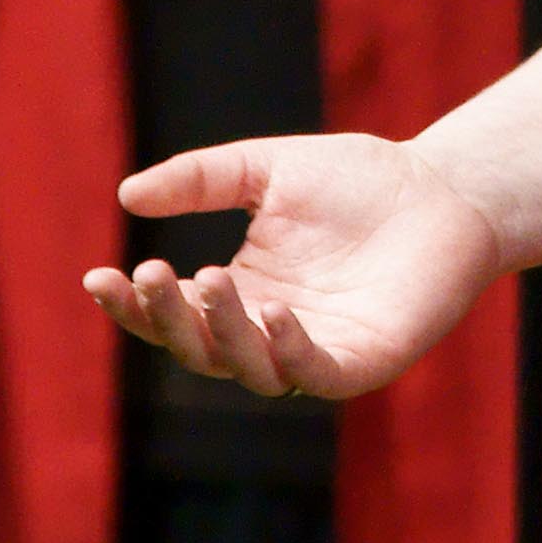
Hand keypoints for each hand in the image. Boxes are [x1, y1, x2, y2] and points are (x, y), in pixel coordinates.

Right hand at [80, 133, 502, 398]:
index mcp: (240, 291)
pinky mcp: (360, 362)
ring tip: (209, 277)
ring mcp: (313, 350)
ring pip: (247, 367)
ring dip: (220, 331)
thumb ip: (200, 180)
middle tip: (150, 273)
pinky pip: (312, 374)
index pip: (172, 311)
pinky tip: (274, 311)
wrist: (444, 187)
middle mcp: (267, 329)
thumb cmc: (359, 179)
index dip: (132, 303)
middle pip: (197, 347)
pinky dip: (288, 351)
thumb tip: (127, 196)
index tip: (97, 276)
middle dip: (165, 317)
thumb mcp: (266, 168)